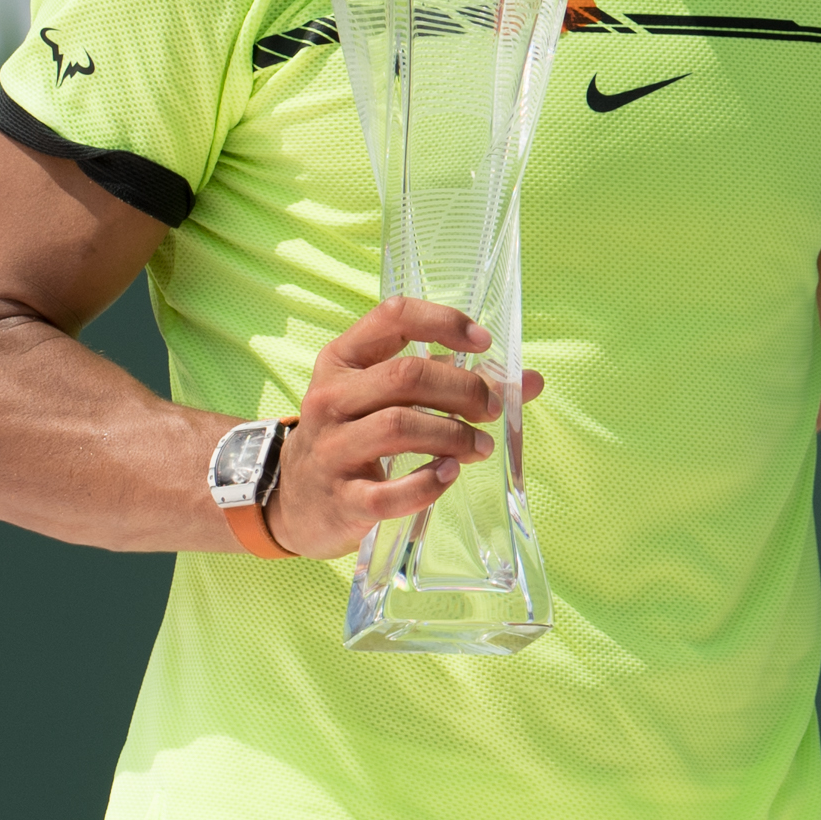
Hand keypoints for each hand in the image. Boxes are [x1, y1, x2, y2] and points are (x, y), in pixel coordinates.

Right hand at [264, 297, 542, 559]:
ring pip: (399, 427)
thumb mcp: (383, 399)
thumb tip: (529, 381)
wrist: (292, 503)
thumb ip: (451, 382)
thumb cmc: (353, 438)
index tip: (483, 343)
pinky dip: (429, 483)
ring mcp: (331, 448)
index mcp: (343, 360)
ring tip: (480, 446)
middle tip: (491, 409)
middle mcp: (331, 397)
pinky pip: (390, 492)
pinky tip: (449, 475)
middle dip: (463, 389)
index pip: (393, 316)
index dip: (444, 322)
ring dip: (454, 435)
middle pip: (406, 376)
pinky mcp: (341, 499)